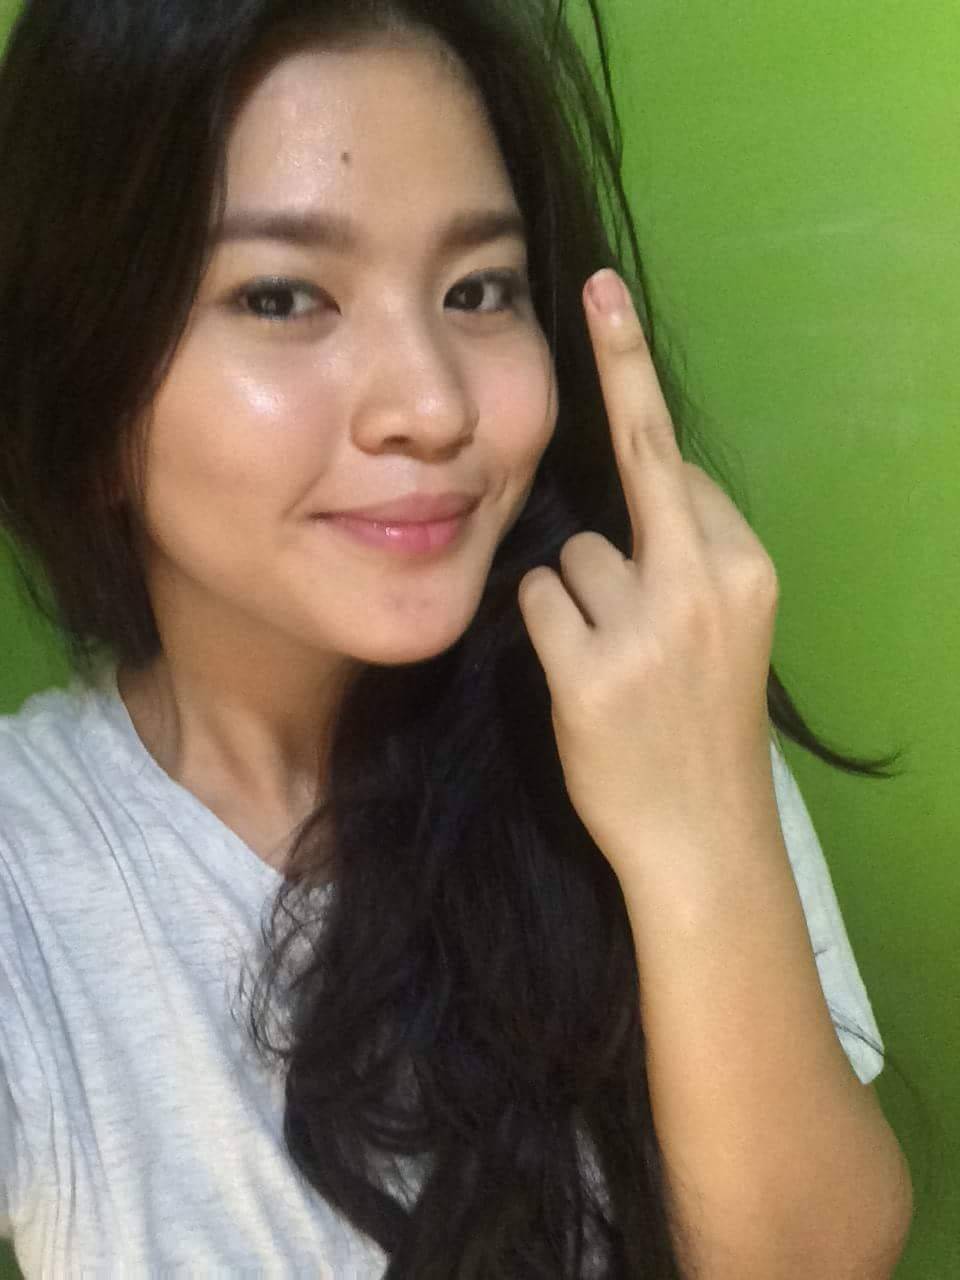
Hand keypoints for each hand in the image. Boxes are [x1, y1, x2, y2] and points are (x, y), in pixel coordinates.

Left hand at [518, 269, 780, 882]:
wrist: (703, 835)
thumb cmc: (703, 724)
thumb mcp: (727, 628)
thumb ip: (688, 553)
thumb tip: (639, 488)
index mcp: (746, 567)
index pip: (679, 468)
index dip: (639, 415)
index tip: (609, 305)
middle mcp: (707, 583)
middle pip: (639, 460)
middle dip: (620, 372)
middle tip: (598, 291)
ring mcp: (649, 629)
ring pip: (573, 552)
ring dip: (577, 593)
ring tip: (613, 658)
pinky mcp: (590, 673)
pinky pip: (538, 601)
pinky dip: (546, 628)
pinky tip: (579, 678)